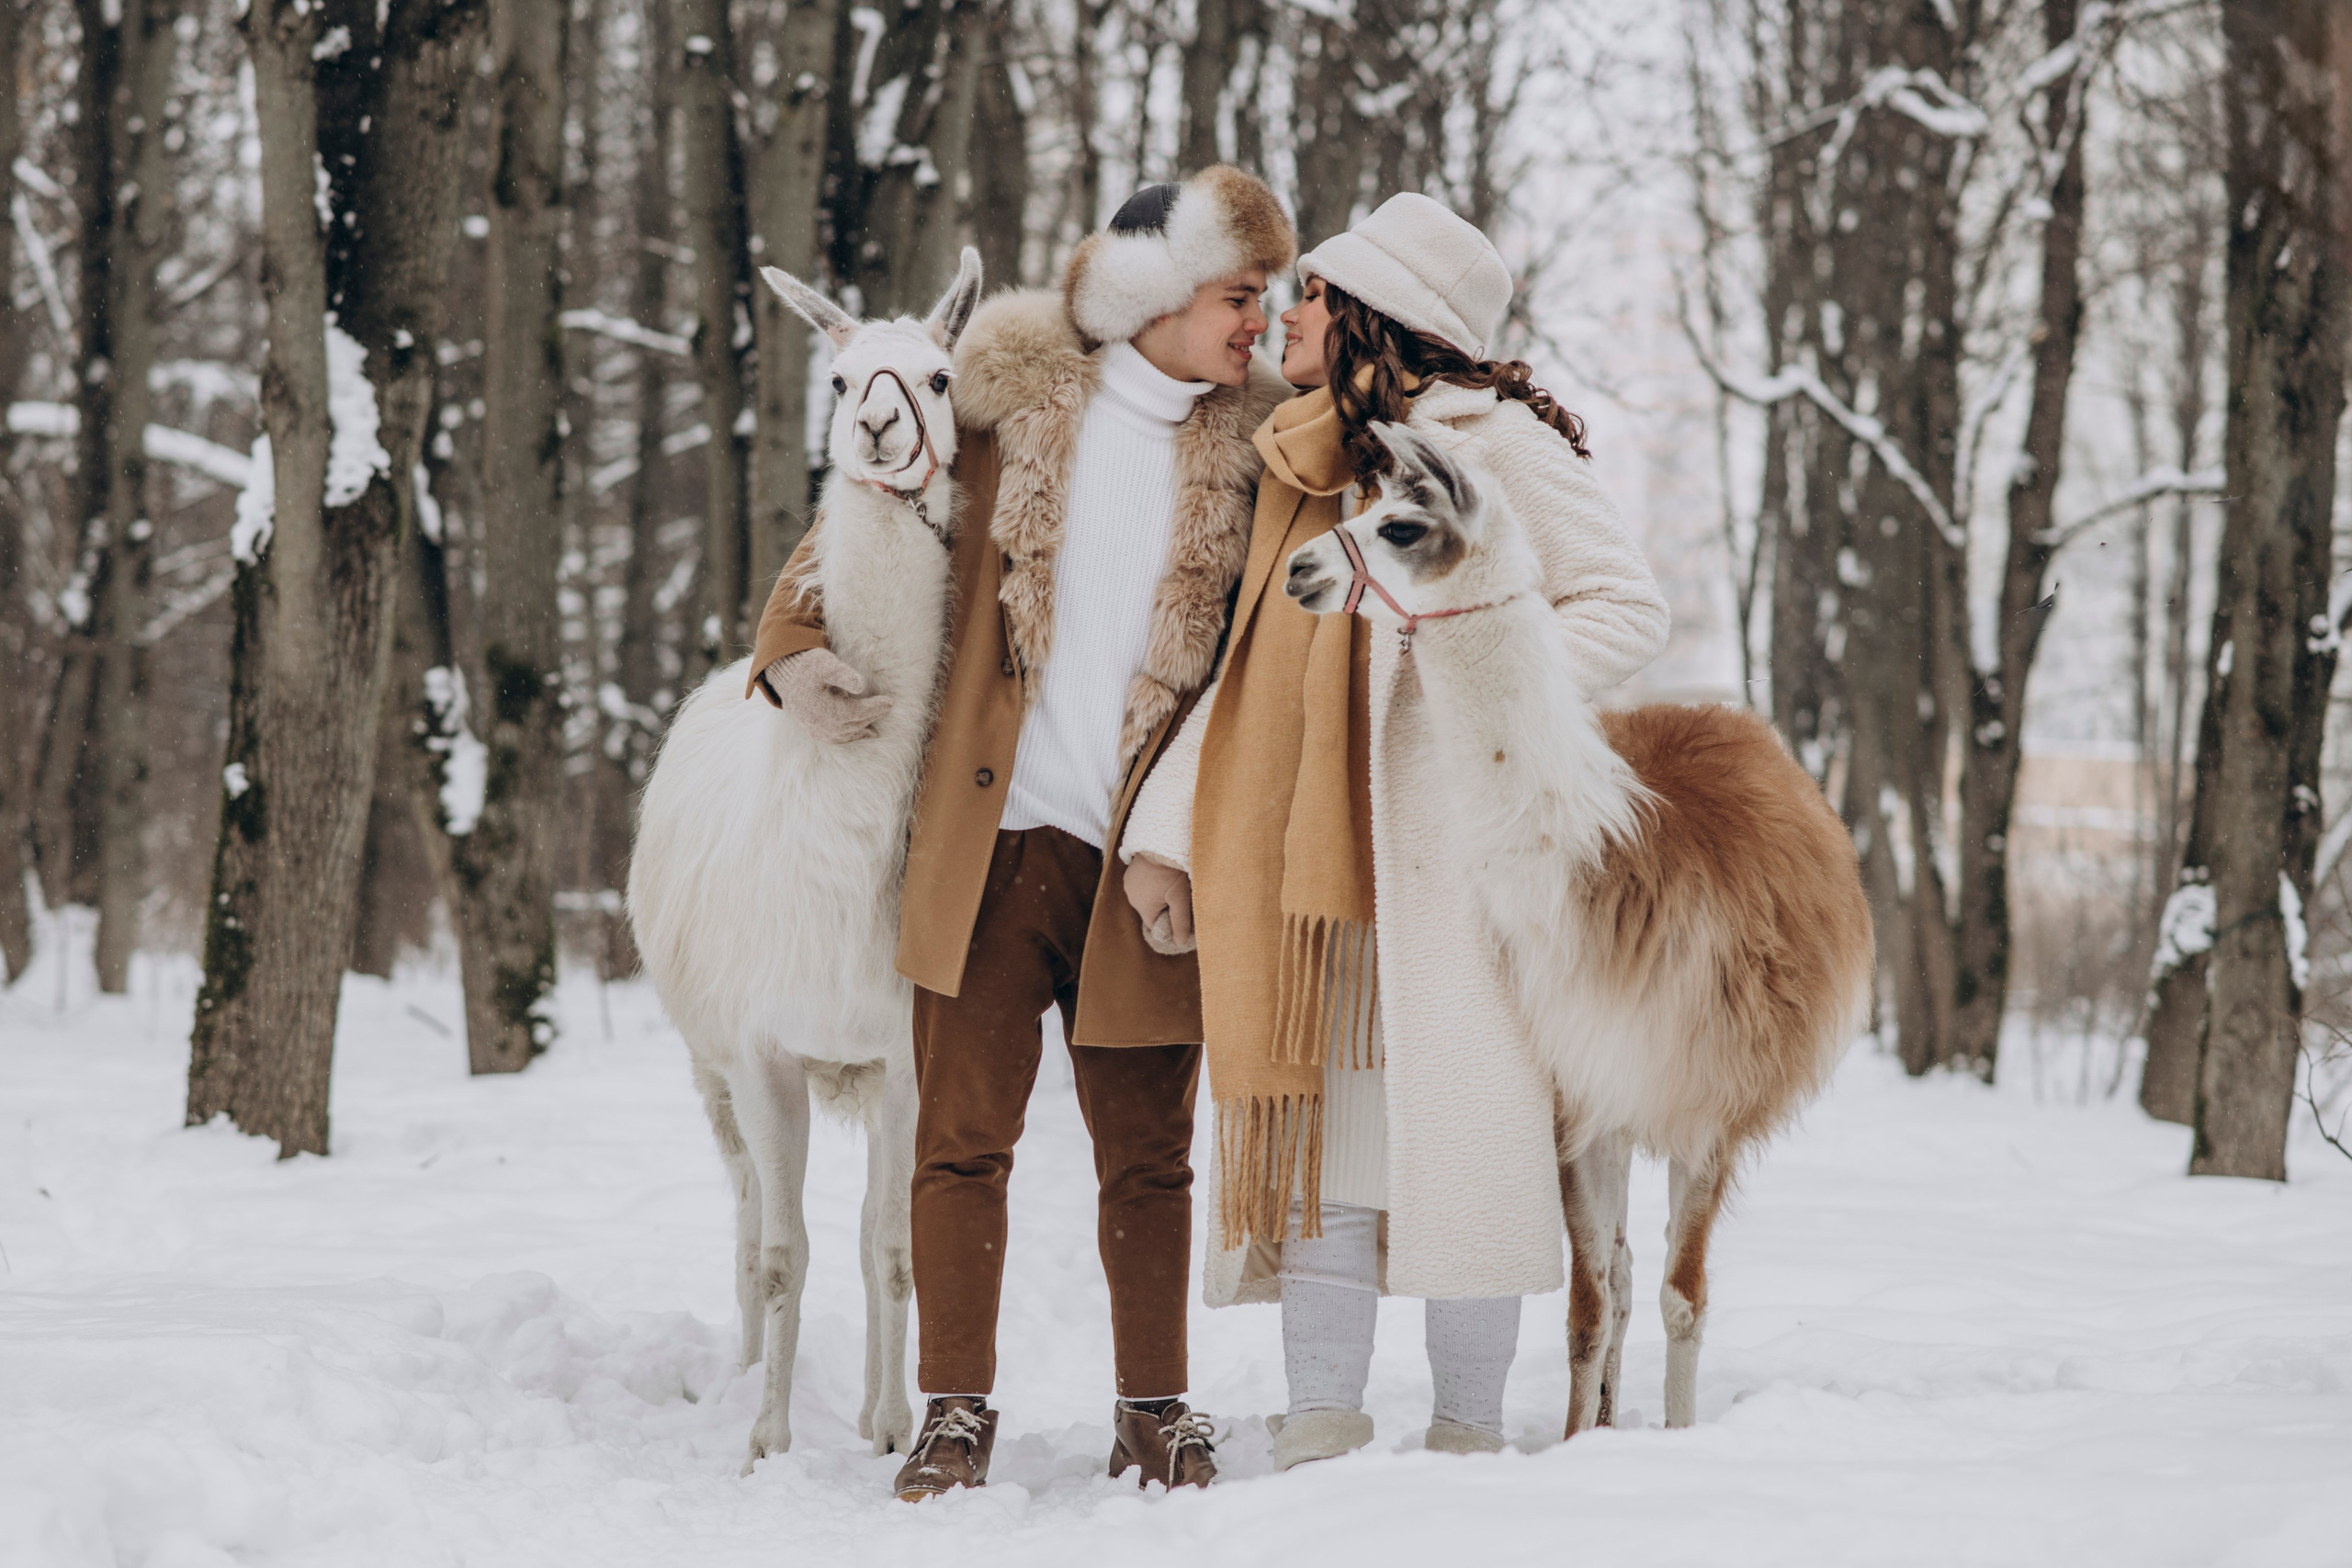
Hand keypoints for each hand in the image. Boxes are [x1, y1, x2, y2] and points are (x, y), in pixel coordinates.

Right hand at [764, 649, 892, 743]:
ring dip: (863, 729)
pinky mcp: (813, 732)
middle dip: (872, 716)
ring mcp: (817, 731)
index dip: (876, 707)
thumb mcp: (825, 664)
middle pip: (855, 724)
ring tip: (878, 723)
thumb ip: (843, 673)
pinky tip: (863, 733)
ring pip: (847, 734)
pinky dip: (851, 737)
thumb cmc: (807, 667)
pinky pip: (837, 739)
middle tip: (888, 707)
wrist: (785, 677)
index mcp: (826, 709)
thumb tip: (861, 685)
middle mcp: (821, 725)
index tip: (891, 701)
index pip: (858, 712)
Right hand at [1124, 854, 1195, 954]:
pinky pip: (1141, 884)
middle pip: (1150, 911)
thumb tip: (1180, 943)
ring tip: (1170, 881)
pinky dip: (1151, 882)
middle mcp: (1131, 898)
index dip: (1169, 922)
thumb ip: (1180, 922)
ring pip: (1146, 897)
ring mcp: (1129, 884)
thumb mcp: (1180, 899)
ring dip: (1157, 894)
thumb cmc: (1172, 873)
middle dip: (1164, 907)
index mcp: (1143, 908)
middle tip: (1179, 894)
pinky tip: (1160, 874)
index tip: (1180, 911)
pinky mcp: (1130, 871)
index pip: (1156, 926)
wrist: (1161, 844)